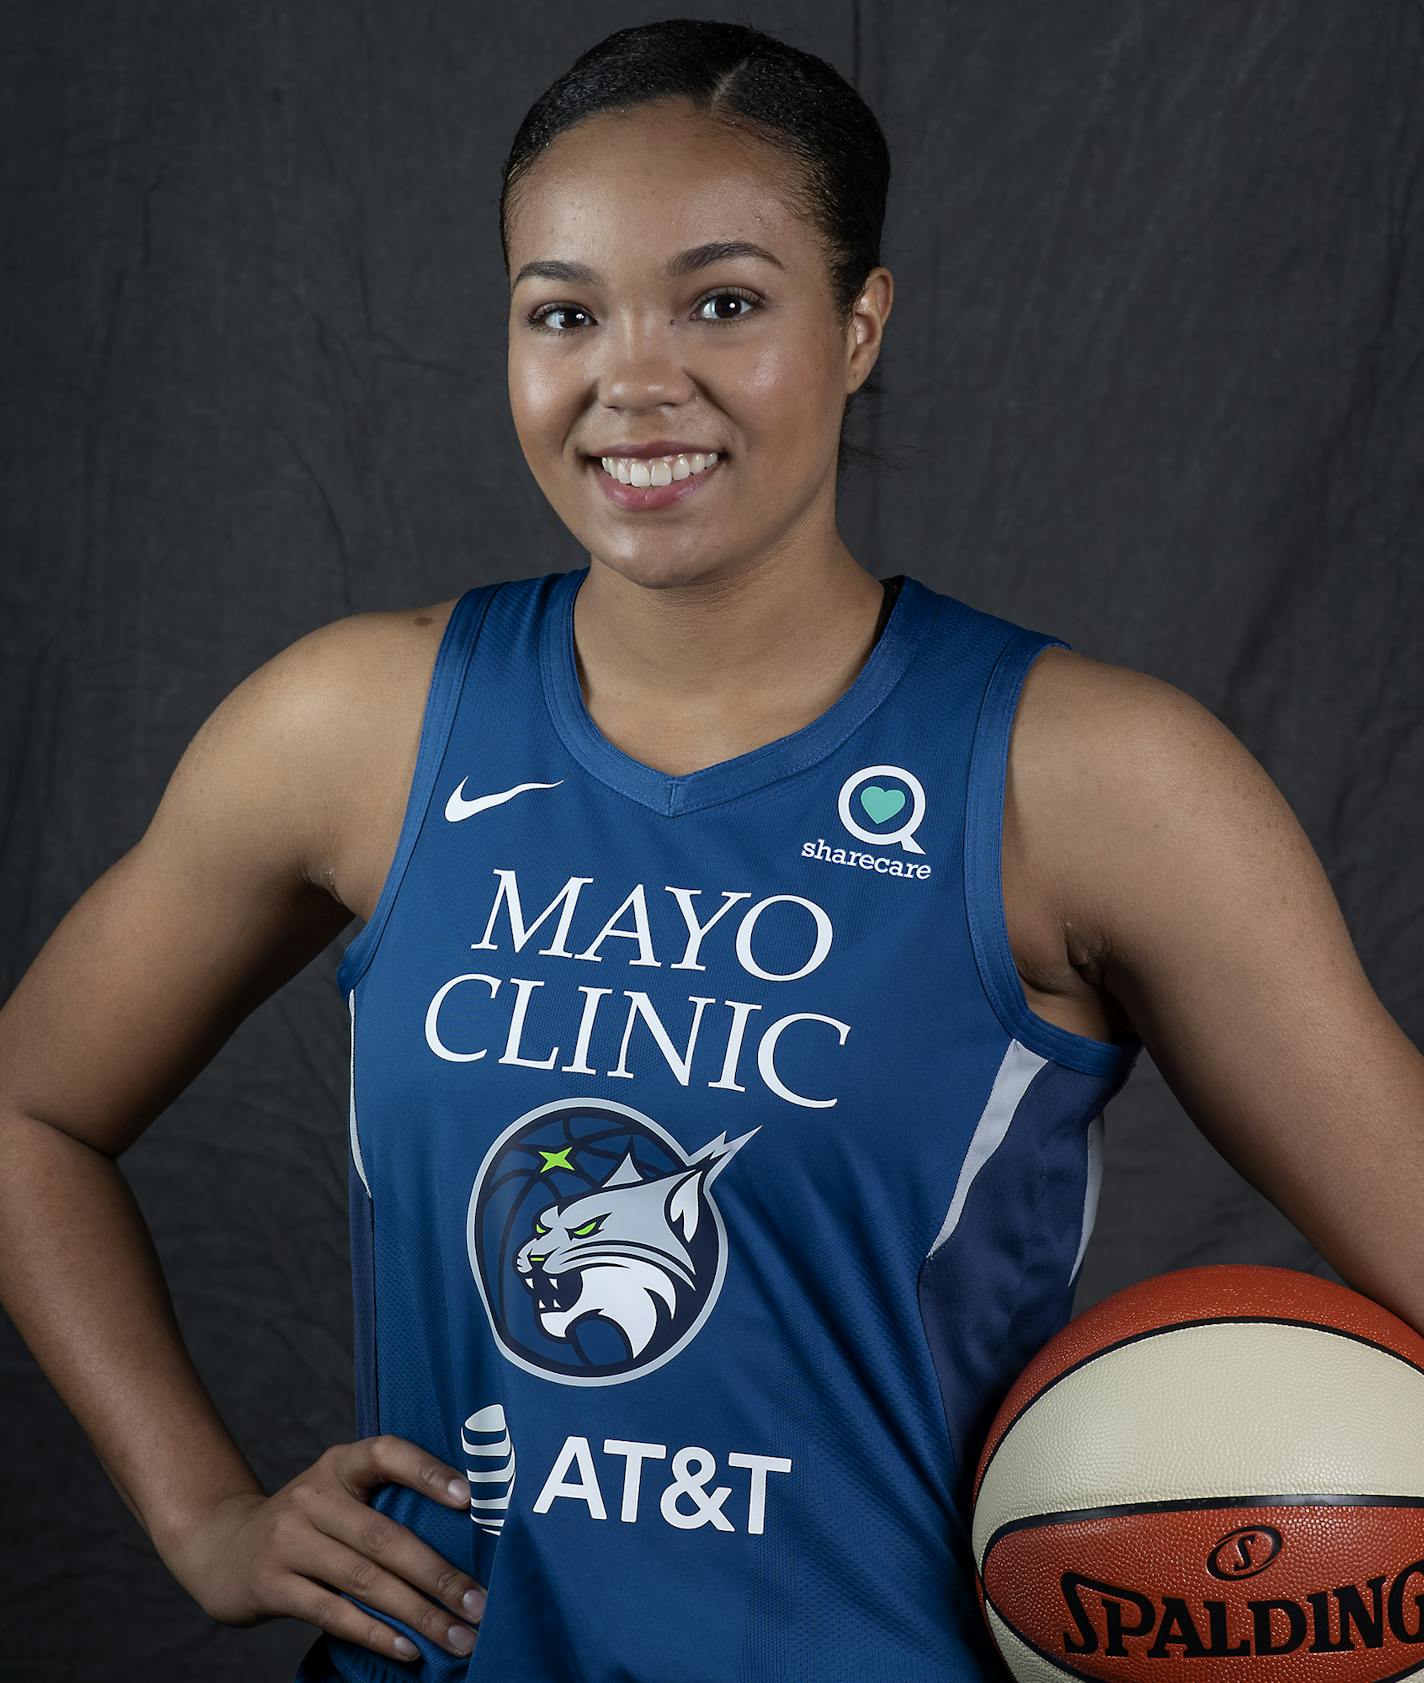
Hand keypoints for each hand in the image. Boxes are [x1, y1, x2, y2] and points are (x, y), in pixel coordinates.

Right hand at [164, 1435, 487, 1664]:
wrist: (220, 1546)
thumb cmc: (306, 1522)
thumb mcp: (337, 1494)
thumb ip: (384, 1502)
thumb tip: (465, 1538)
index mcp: (339, 1465)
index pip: (387, 1453)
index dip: (427, 1472)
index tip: (469, 1498)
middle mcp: (313, 1496)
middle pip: (385, 1536)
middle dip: (439, 1575)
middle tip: (481, 1603)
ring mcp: (289, 1540)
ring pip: (365, 1580)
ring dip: (418, 1613)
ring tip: (459, 1637)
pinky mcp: (272, 1584)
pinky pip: (333, 1612)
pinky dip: (375, 1632)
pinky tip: (409, 1648)